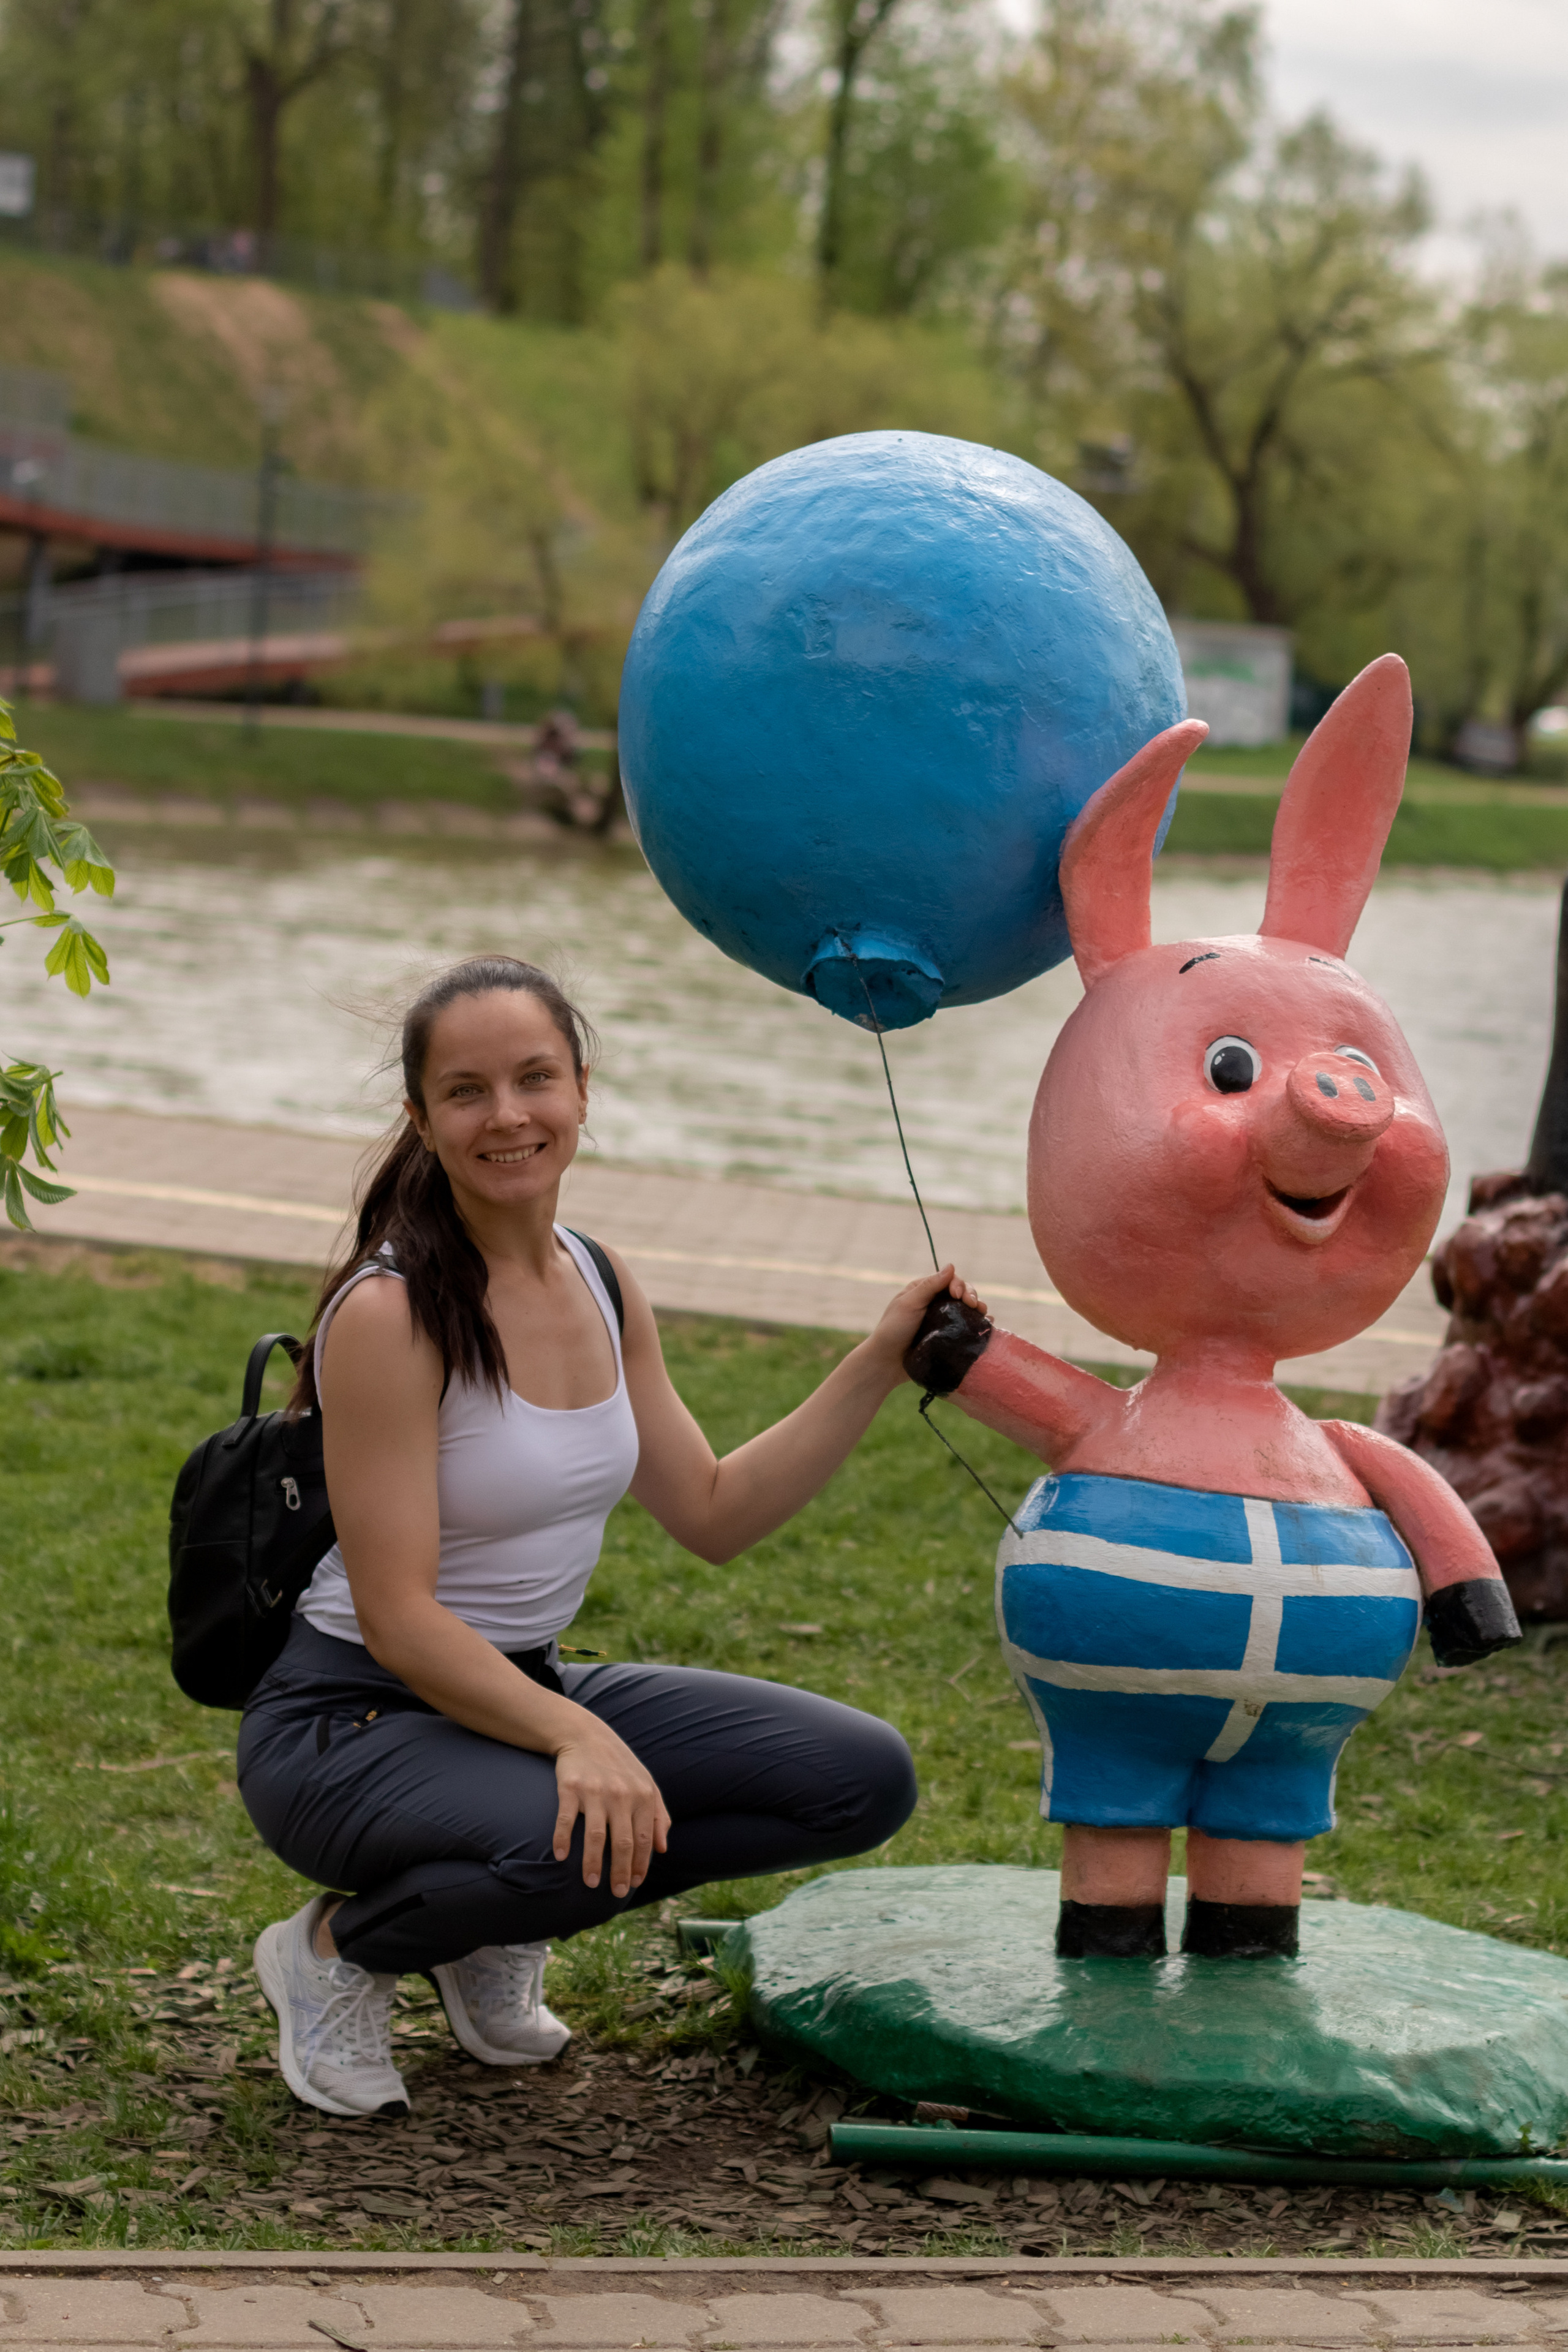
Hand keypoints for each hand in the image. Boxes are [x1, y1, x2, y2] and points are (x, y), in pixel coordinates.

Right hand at [550, 1708, 671, 1897]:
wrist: (586, 1735)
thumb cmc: (620, 1766)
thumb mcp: (647, 1784)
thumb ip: (659, 1816)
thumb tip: (663, 1849)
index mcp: (643, 1796)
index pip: (644, 1839)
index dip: (639, 1865)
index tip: (632, 1883)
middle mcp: (621, 1794)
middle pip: (622, 1843)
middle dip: (619, 1872)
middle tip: (615, 1892)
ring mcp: (595, 1791)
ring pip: (595, 1836)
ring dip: (592, 1863)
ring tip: (590, 1883)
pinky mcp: (570, 1788)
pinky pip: (565, 1820)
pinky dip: (562, 1840)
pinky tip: (560, 1857)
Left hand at [864, 1265, 987, 1377]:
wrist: (888, 1362)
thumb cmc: (894, 1330)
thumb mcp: (909, 1304)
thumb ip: (930, 1286)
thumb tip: (951, 1266)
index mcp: (924, 1291)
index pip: (948, 1280)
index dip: (959, 1285)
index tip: (959, 1296)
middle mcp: (935, 1303)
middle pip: (961, 1293)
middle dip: (972, 1296)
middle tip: (976, 1306)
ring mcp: (942, 1320)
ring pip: (966, 1309)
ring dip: (978, 1309)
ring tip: (984, 1314)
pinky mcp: (948, 1336)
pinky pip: (966, 1327)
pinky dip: (978, 1324)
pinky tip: (987, 1325)